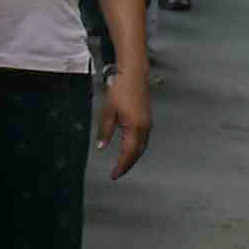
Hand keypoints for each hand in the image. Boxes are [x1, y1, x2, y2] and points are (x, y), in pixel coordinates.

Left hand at [97, 64, 152, 178]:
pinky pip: (143, 138)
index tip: (114, 175)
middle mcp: (144, 127)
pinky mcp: (147, 118)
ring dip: (133, 156)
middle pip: (137, 153)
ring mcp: (147, 123)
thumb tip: (102, 146)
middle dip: (128, 164)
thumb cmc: (122, 88)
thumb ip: (105, 131)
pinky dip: (137, 147)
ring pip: (142, 146)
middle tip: (118, 172)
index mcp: (135, 127)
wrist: (134, 73)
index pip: (128, 154)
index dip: (121, 166)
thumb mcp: (108, 111)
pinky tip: (130, 147)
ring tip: (123, 163)